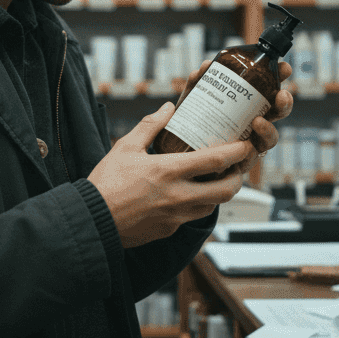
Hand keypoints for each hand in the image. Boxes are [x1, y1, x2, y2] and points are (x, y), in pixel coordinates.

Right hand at [87, 102, 253, 247]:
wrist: (91, 220)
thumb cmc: (106, 182)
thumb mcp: (125, 147)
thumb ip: (151, 125)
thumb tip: (168, 107)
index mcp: (169, 170)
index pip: (217, 161)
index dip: (238, 152)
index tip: (246, 145)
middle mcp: (178, 196)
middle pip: (226, 190)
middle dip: (238, 178)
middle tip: (237, 167)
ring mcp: (175, 216)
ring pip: (212, 206)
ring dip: (219, 193)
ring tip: (215, 180)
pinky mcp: (169, 230)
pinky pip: (192, 217)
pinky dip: (196, 205)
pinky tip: (188, 195)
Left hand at [177, 59, 294, 178]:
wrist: (173, 153)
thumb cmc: (189, 123)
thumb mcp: (192, 100)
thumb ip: (198, 84)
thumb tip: (206, 66)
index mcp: (247, 106)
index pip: (268, 91)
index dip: (279, 79)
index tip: (285, 68)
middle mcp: (251, 125)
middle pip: (276, 115)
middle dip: (284, 104)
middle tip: (282, 95)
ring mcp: (247, 145)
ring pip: (268, 140)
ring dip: (268, 130)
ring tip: (258, 121)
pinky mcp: (236, 165)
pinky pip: (249, 161)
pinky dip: (250, 154)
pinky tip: (247, 147)